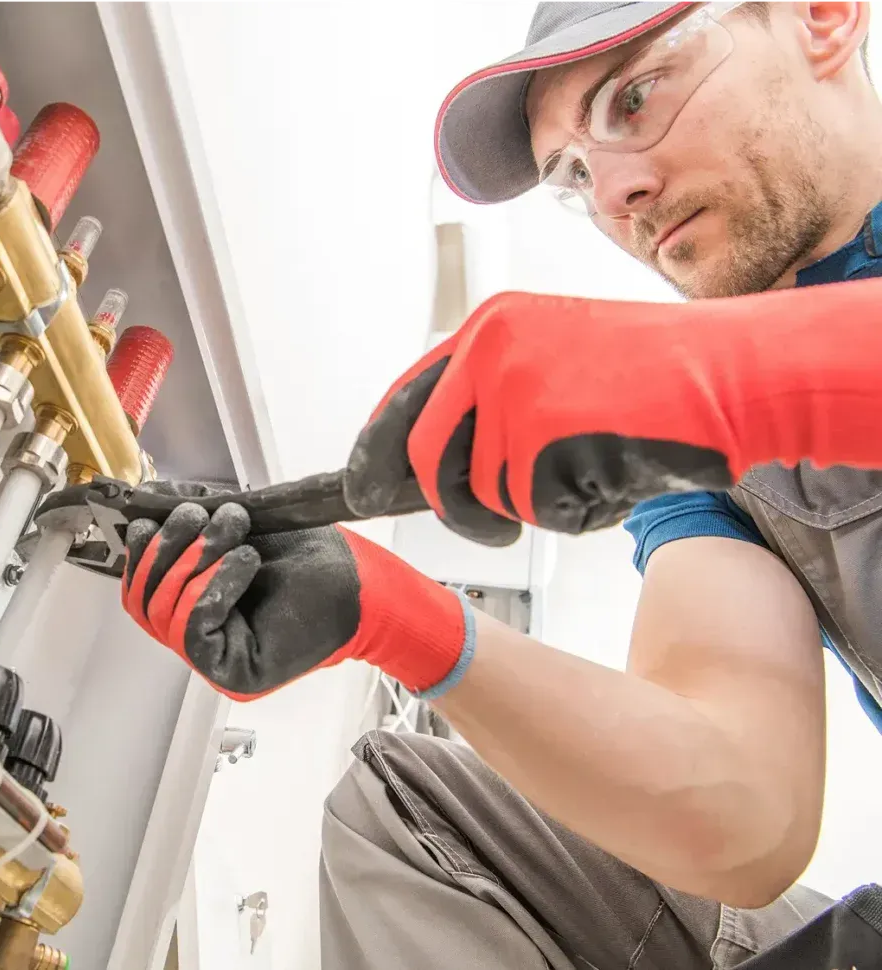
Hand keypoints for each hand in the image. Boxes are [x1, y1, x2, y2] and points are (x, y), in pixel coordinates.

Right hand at [121, 495, 473, 700]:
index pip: (142, 590)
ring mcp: (216, 660)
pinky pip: (195, 631)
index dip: (142, 553)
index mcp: (199, 606)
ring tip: (236, 534)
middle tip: (203, 515)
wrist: (364, 584)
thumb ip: (200, 525)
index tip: (156, 516)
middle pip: (144, 603)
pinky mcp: (234, 673)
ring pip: (165, 615)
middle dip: (169, 549)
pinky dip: (213, 587)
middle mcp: (202, 637)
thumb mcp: (247, 531)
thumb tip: (155, 504)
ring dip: (195, 562)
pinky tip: (247, 562)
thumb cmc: (316, 561)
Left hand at [343, 291, 734, 543]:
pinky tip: (615, 473)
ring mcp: (519, 395)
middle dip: (454, 506)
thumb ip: (488, 397)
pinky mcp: (550, 440)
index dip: (378, 452)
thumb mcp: (553, 357)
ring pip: (488, 494)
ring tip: (593, 463)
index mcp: (489, 328)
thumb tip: (428, 464)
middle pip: (429, 460)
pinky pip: (538, 511)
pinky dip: (577, 514)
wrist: (730, 373)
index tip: (362, 489)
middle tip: (490, 527)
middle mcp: (492, 354)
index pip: (403, 399)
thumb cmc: (651, 375)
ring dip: (536, 504)